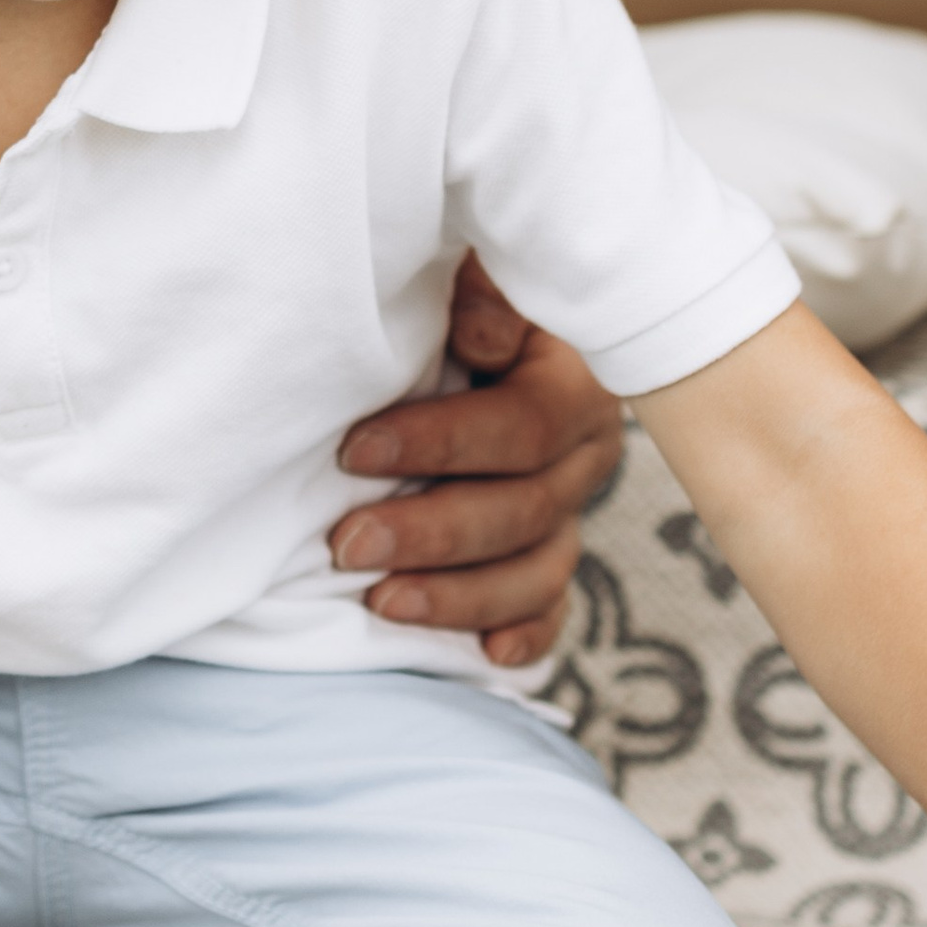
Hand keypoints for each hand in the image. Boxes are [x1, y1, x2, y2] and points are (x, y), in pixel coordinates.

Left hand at [332, 256, 623, 666]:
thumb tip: (480, 337)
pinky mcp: (546, 555)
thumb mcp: (469, 271)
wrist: (473, 324)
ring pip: (536, 571)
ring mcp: (567, 509)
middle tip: (346, 544)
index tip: (351, 450)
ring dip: (459, 596)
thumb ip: (482, 292)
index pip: (519, 425)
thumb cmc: (453, 294)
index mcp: (570, 382)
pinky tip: (486, 655)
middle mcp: (581, 452)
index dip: (438, 442)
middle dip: (430, 533)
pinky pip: (550, 610)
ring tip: (380, 602)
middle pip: (523, 510)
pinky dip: (522, 635)